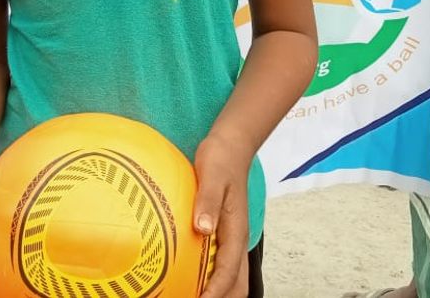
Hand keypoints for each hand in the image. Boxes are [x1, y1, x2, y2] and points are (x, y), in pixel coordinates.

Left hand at [194, 135, 251, 297]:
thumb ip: (207, 201)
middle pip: (237, 284)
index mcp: (235, 230)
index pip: (228, 272)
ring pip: (233, 277)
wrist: (231, 146)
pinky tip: (191, 276)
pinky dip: (213, 280)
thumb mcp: (211, 175)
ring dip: (219, 291)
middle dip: (221, 297)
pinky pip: (223, 265)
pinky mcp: (225, 233)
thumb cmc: (221, 159)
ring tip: (192, 293)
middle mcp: (237, 239)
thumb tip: (203, 228)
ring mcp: (232, 238)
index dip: (214, 292)